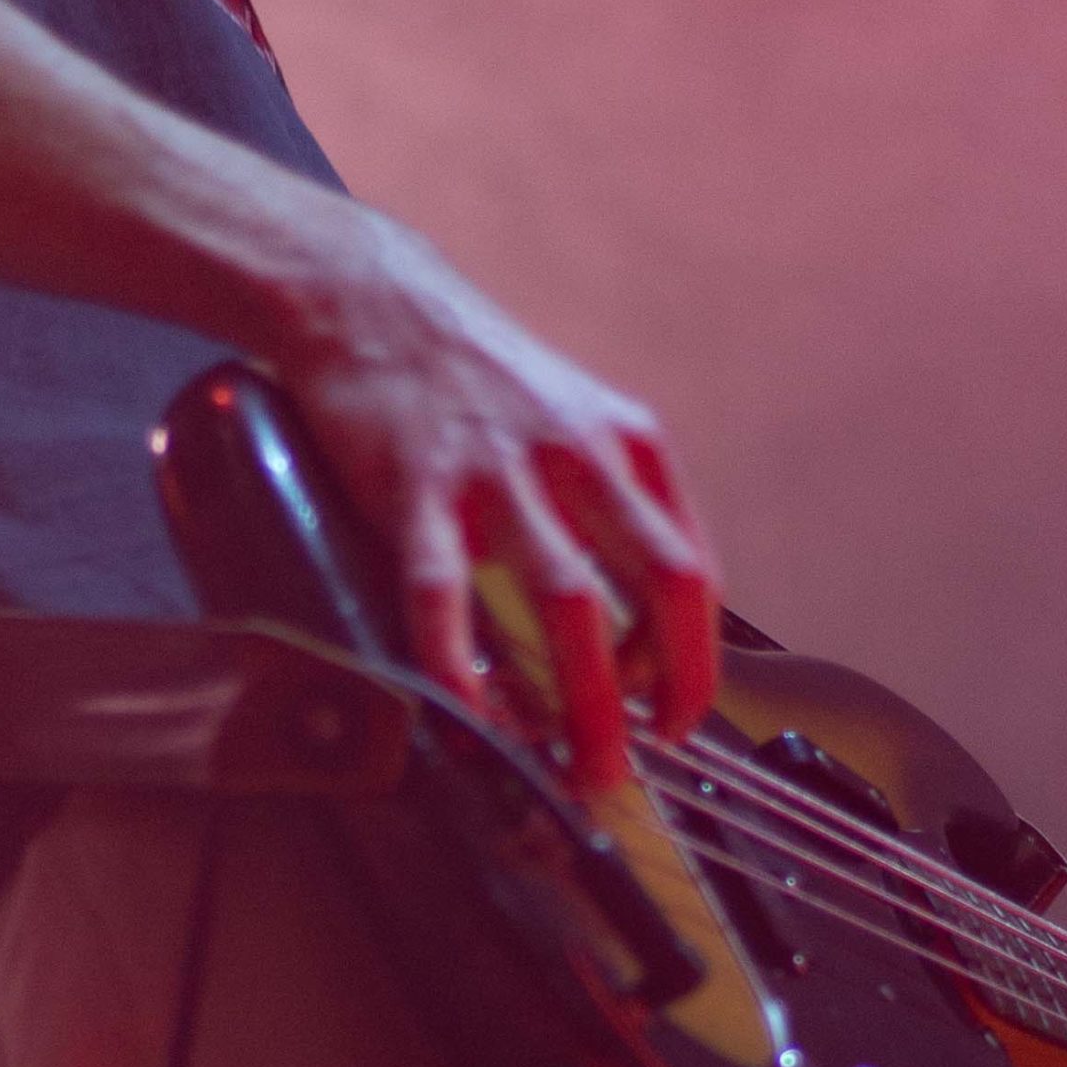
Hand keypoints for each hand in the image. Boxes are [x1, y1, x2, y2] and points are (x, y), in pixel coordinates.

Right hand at [270, 204, 719, 792]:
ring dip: (587, 700)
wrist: (370, 299)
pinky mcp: (417, 485)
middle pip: (660, 587)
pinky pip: (444, 594)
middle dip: (667, 691)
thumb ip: (609, 503)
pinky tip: (464, 715)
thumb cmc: (472, 373)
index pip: (694, 569)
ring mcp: (501, 470)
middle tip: (650, 760)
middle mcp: (581, 455)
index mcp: (629, 445)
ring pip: (570, 603)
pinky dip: (457, 664)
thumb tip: (634, 616)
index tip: (678, 713)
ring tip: (580, 767)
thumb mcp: (574, 419)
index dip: (695, 657)